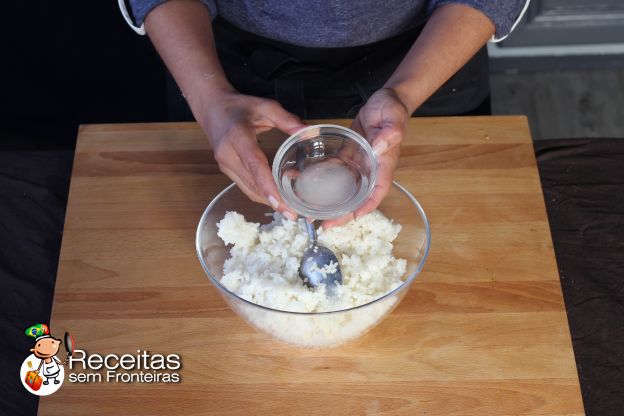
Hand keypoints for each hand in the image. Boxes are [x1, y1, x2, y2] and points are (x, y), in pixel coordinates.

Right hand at [194, 89, 305, 219]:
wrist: (211, 107)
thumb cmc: (239, 106)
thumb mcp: (265, 106)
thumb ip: (287, 120)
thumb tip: (310, 132)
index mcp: (238, 137)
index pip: (254, 165)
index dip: (267, 185)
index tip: (279, 203)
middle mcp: (228, 155)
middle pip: (252, 184)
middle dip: (273, 202)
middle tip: (295, 214)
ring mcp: (225, 165)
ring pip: (248, 190)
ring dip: (268, 201)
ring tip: (289, 210)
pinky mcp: (227, 170)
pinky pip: (245, 186)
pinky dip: (261, 194)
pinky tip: (277, 198)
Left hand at [322, 88, 408, 227]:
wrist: (387, 99)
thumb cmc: (392, 109)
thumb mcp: (392, 119)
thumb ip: (389, 134)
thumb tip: (379, 148)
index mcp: (383, 165)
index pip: (376, 193)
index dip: (364, 208)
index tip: (350, 219)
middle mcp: (371, 169)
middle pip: (358, 198)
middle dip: (343, 213)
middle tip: (324, 225)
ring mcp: (360, 164)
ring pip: (345, 188)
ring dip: (332, 201)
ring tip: (313, 212)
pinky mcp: (350, 155)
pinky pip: (336, 171)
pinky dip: (324, 179)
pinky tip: (309, 185)